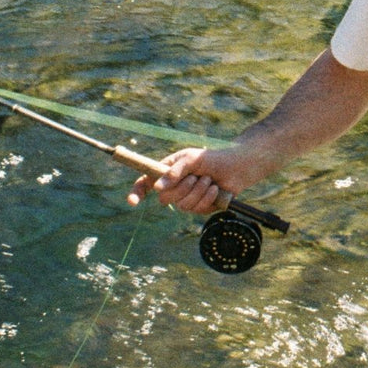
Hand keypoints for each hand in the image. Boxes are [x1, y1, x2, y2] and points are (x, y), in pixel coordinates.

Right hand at [126, 146, 254, 214]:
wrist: (235, 168)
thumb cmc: (211, 159)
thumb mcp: (191, 158)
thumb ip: (175, 171)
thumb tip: (158, 188)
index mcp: (166, 172)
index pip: (145, 184)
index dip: (137, 193)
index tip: (132, 202)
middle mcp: (173, 187)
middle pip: (164, 198)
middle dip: (182, 187)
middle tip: (196, 176)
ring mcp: (185, 199)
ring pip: (182, 205)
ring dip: (198, 190)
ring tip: (208, 180)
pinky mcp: (198, 208)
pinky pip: (196, 209)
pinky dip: (207, 197)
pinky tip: (215, 189)